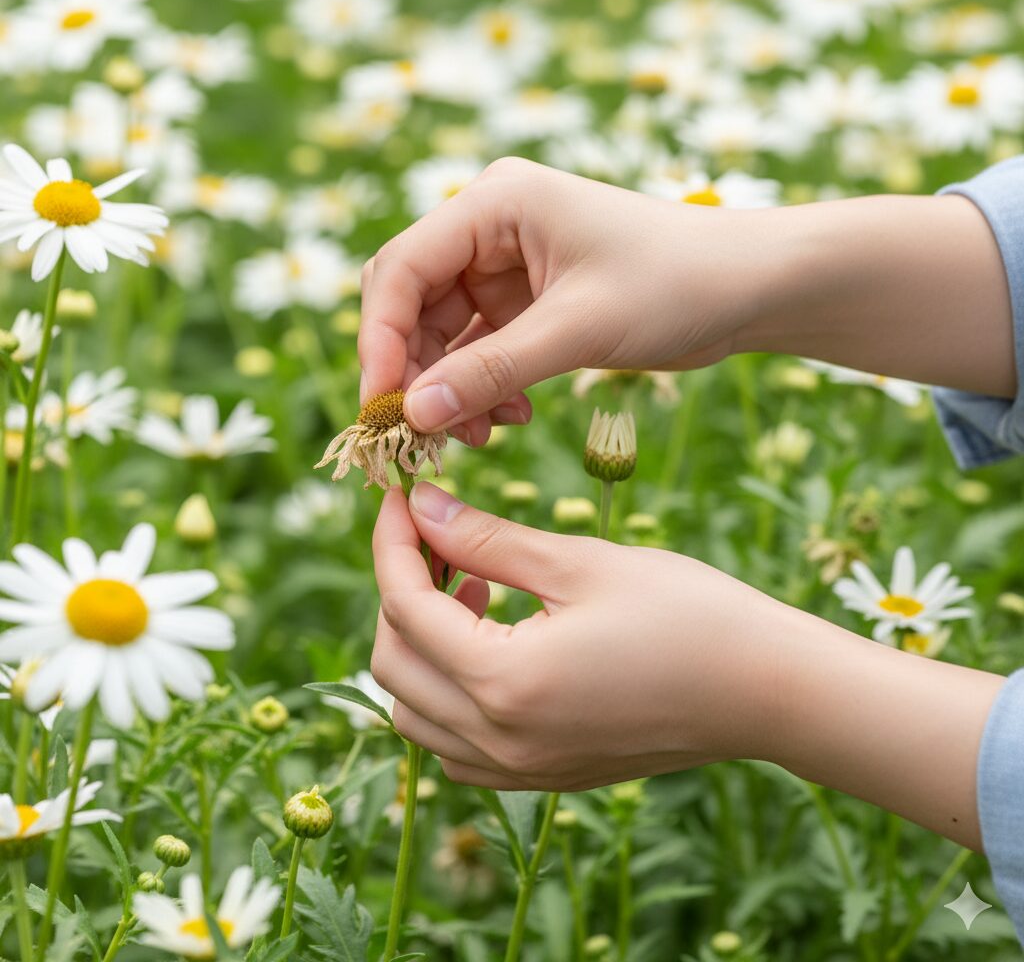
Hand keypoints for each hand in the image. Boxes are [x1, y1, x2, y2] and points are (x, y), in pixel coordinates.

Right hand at [359, 158, 773, 445]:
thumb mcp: (578, 328)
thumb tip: (412, 415)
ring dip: (450, 388)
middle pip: (412, 302)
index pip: (402, 268)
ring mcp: (507, 265)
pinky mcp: (527, 301)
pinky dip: (483, 387)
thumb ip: (491, 371)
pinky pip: (479, 349)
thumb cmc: (676, 282)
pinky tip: (510, 417)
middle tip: (422, 436)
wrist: (749, 287)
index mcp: (494, 203)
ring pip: (441, 333)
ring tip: (478, 435)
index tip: (382, 408)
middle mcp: (490, 226)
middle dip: (413, 370)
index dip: (380, 340)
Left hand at [371, 481, 1000, 849]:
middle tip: (439, 537)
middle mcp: (499, 741)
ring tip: (471, 588)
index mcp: (505, 684)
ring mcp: (520, 770)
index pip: (406, 607)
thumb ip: (487, 540)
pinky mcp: (542, 777)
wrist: (767, 692)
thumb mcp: (581, 563)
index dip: (393, 543)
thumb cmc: (689, 614)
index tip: (400, 497)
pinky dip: (445, 692)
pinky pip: (454, 745)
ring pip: (414, 713)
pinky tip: (492, 642)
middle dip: (399, 591)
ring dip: (418, 644)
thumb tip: (423, 507)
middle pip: (394, 664)